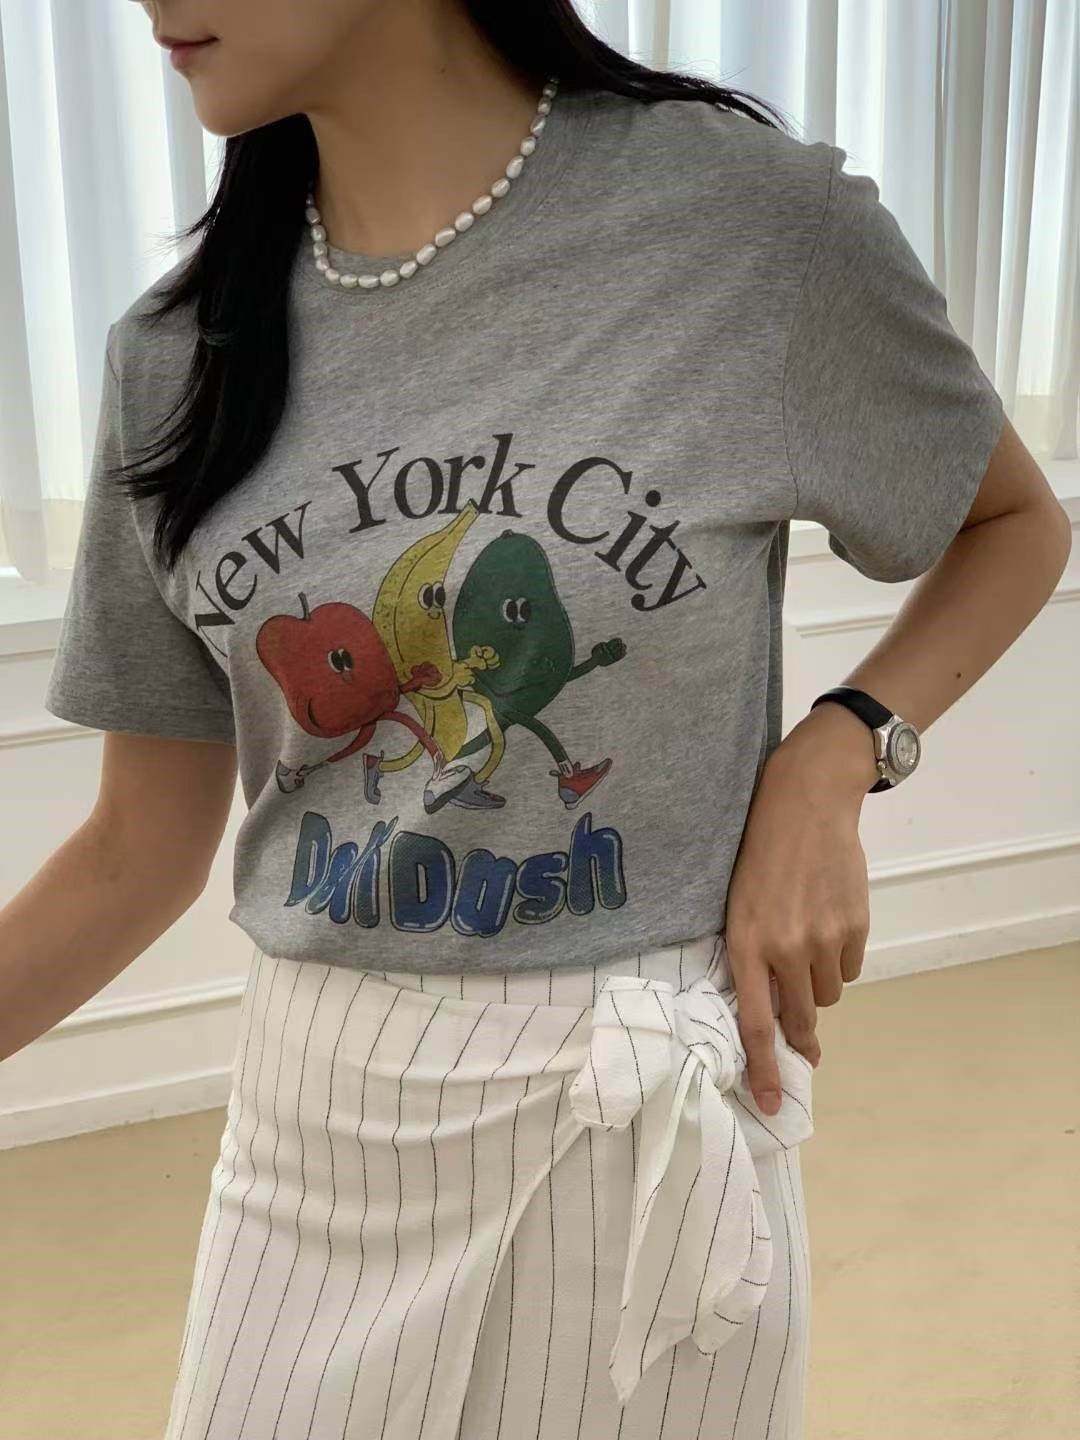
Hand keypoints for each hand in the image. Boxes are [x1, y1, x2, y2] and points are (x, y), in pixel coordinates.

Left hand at [725, 704, 875, 1113]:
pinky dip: (839, 962)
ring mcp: (826, 938)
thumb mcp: (737, 905)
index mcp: (747, 943)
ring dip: (818, 986)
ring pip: (828, 995)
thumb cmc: (758, 853)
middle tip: (803, 1046)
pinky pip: (850, 970)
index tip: (774, 1105)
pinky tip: (827, 928)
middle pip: (801, 1019)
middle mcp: (787, 947)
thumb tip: (772, 1010)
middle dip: (801, 1035)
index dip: (764, 1070)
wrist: (805, 803)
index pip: (755, 1023)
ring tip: (806, 945)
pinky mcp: (856, 926)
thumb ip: (752, 957)